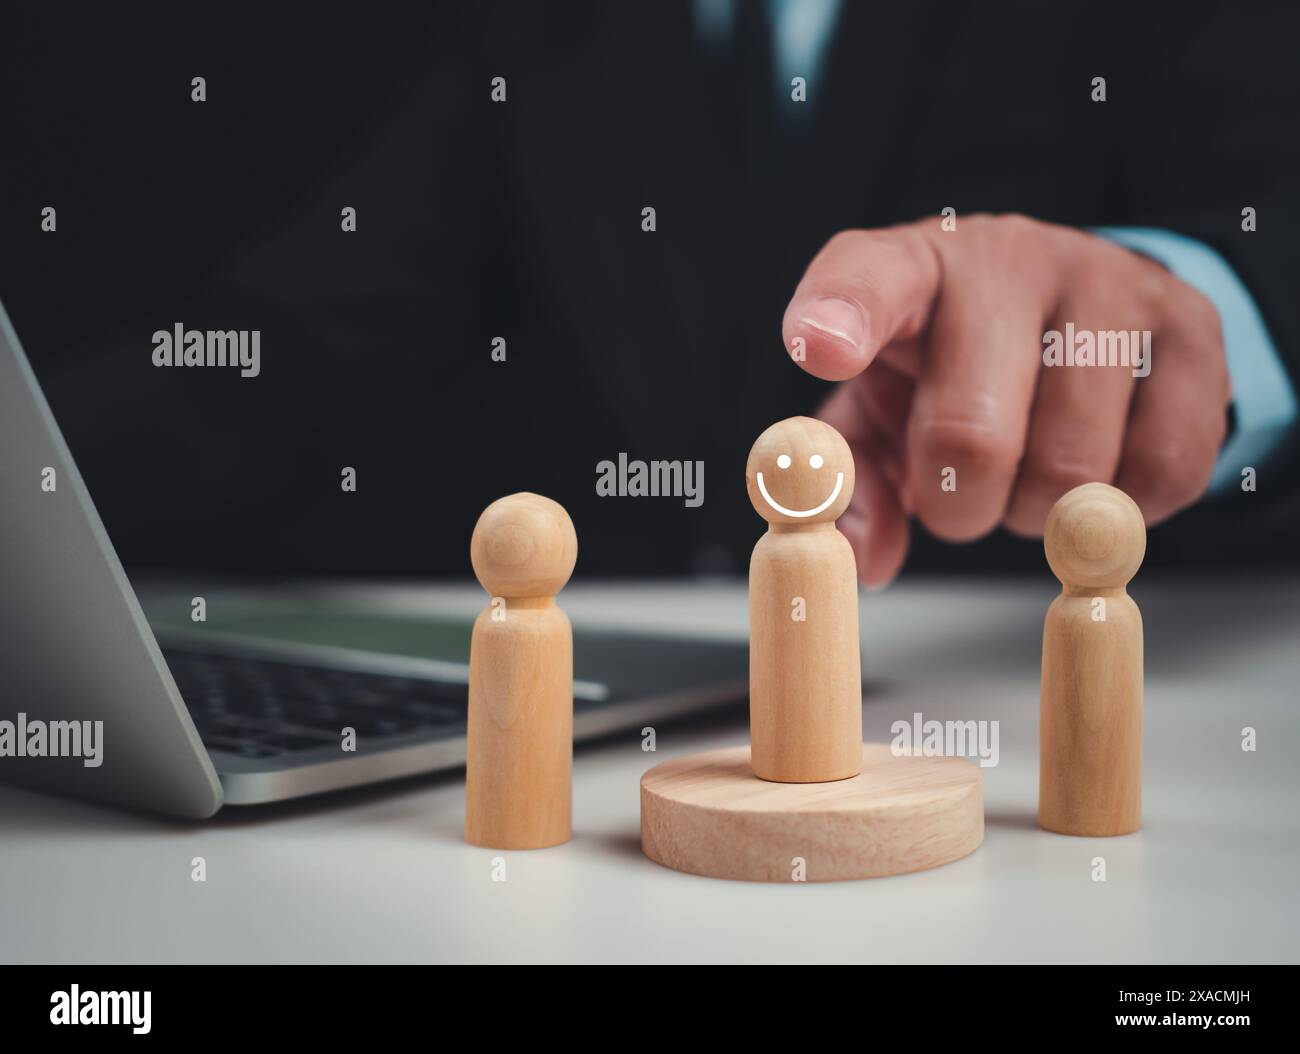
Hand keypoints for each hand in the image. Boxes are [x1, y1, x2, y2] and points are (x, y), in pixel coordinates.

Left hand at [783, 213, 1229, 587]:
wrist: (1073, 317)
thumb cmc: (952, 369)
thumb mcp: (879, 415)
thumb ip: (854, 483)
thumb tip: (862, 557)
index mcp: (913, 270)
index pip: (870, 280)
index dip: (841, 317)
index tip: (818, 350)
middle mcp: (1009, 260)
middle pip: (971, 434)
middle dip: (956, 506)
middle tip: (958, 500)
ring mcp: (1110, 286)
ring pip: (1071, 466)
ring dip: (1038, 511)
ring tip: (1028, 472)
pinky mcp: (1192, 329)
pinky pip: (1162, 471)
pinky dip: (1120, 508)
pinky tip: (1097, 471)